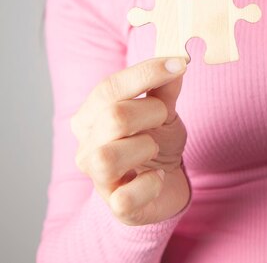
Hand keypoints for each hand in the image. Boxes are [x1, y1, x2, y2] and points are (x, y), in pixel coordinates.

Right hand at [71, 57, 190, 224]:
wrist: (164, 184)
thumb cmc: (156, 142)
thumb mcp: (163, 111)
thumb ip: (165, 87)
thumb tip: (174, 59)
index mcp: (91, 117)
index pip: (108, 88)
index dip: (145, 73)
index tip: (178, 64)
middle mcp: (86, 147)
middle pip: (112, 117)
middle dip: (150, 112)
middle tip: (163, 118)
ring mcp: (98, 179)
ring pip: (107, 157)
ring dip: (144, 147)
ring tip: (154, 148)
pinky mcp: (117, 207)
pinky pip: (126, 197)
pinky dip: (149, 184)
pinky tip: (157, 178)